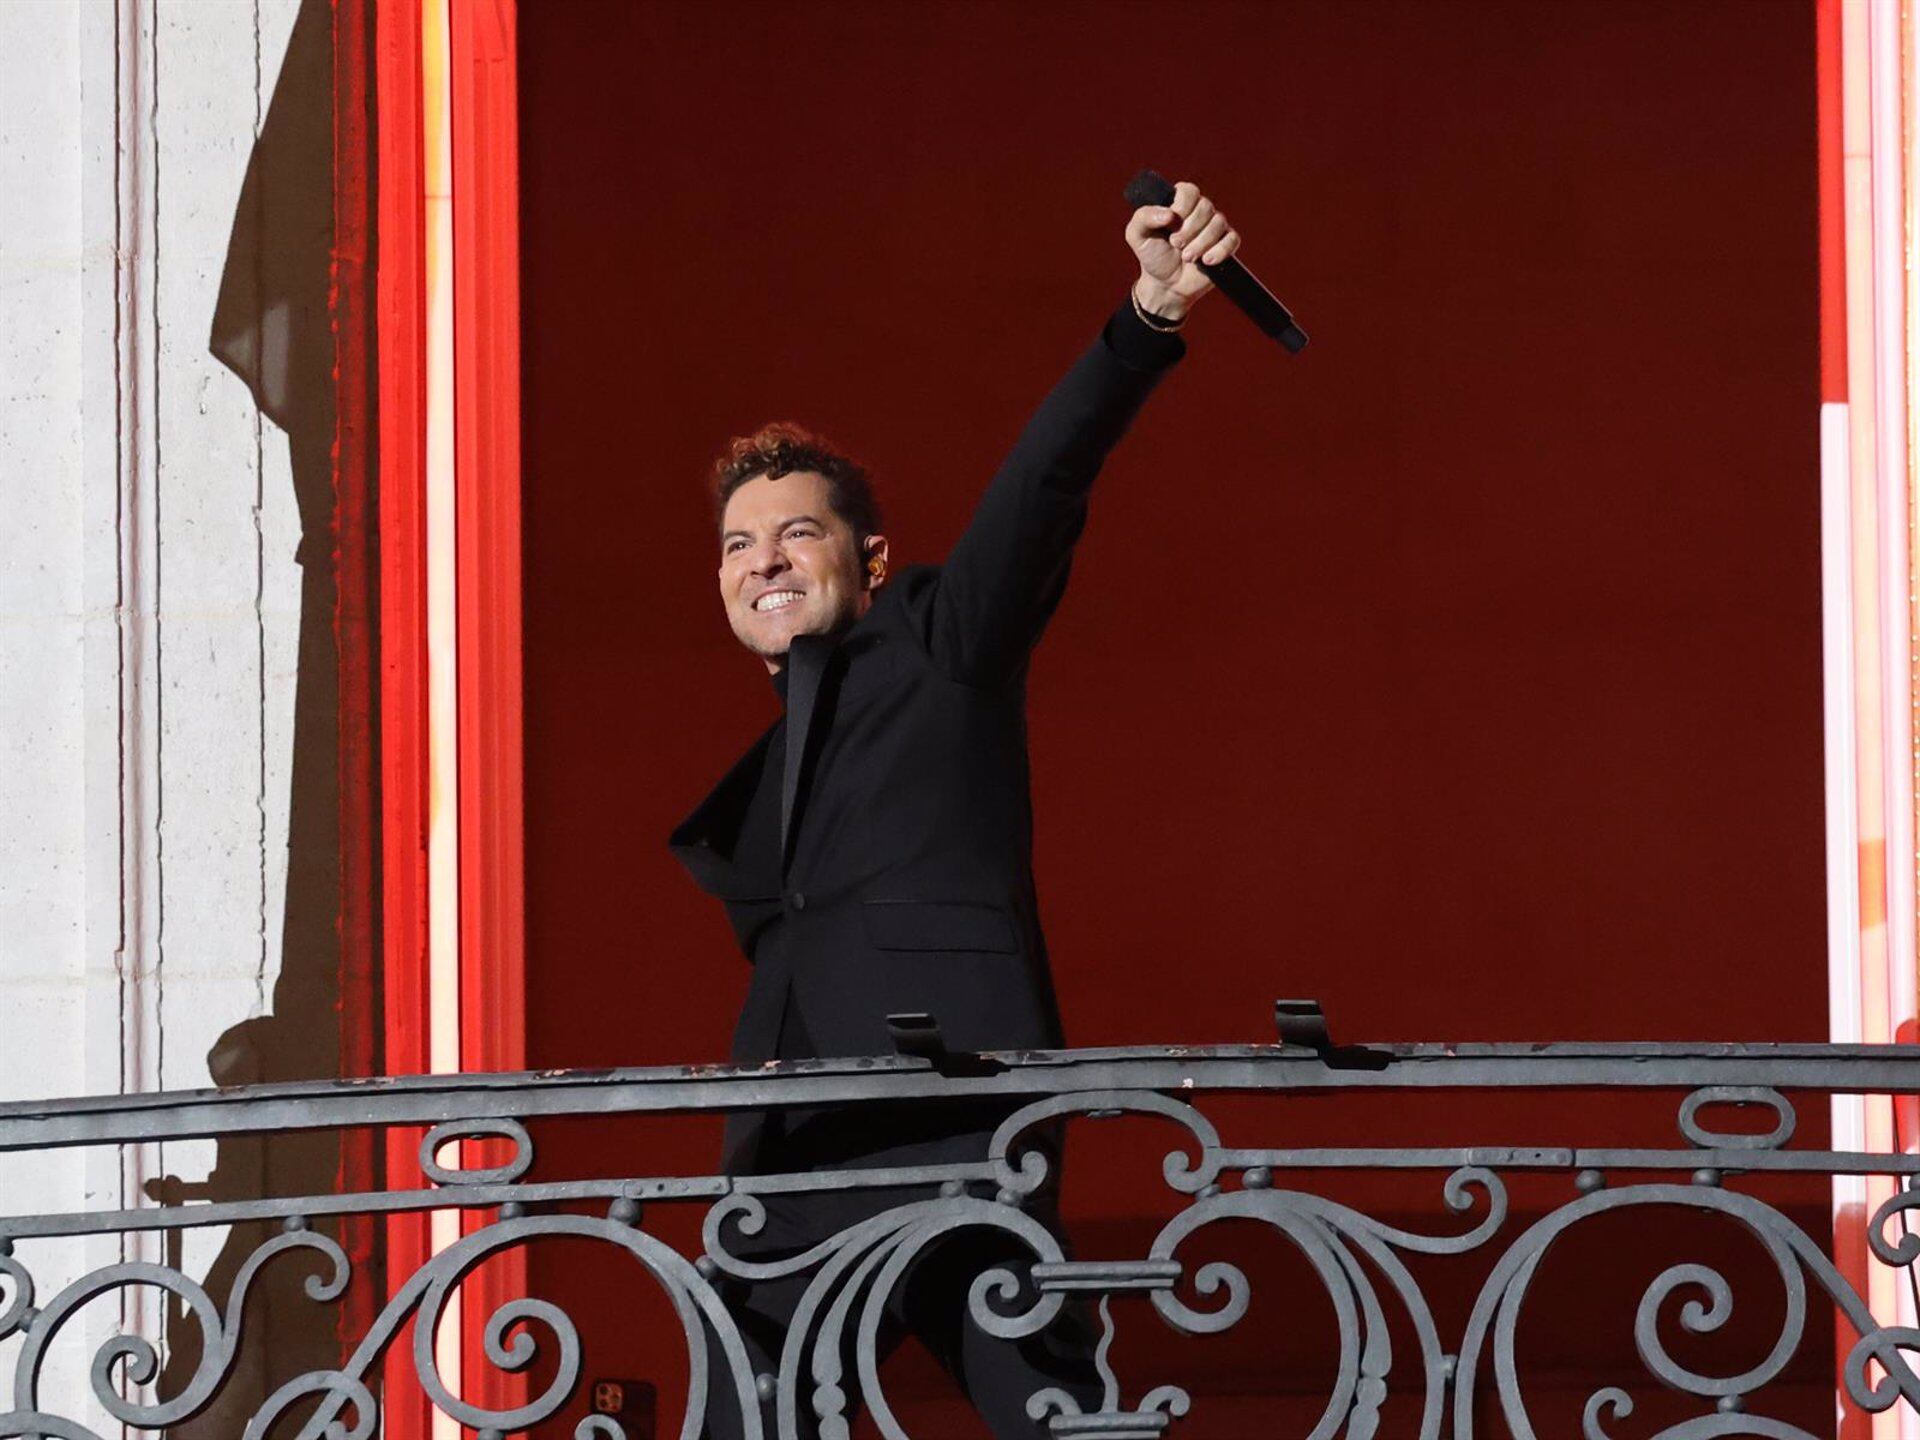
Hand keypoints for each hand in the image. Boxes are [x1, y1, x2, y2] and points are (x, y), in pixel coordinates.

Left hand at [1125, 180, 1239, 323]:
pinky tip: (1206, 261)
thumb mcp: (1137, 235)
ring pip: (1219, 223)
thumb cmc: (1153, 256)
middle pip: (1205, 207)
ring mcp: (1214, 228)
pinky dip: (1219, 251)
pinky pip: (1232, 240)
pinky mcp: (1226, 244)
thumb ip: (1143, 217)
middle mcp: (1199, 211)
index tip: (1171, 224)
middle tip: (1175, 244)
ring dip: (1201, 243)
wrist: (1165, 284)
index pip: (1189, 191)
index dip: (1182, 206)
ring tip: (1187, 257)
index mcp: (1179, 203)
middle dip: (1189, 229)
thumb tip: (1169, 214)